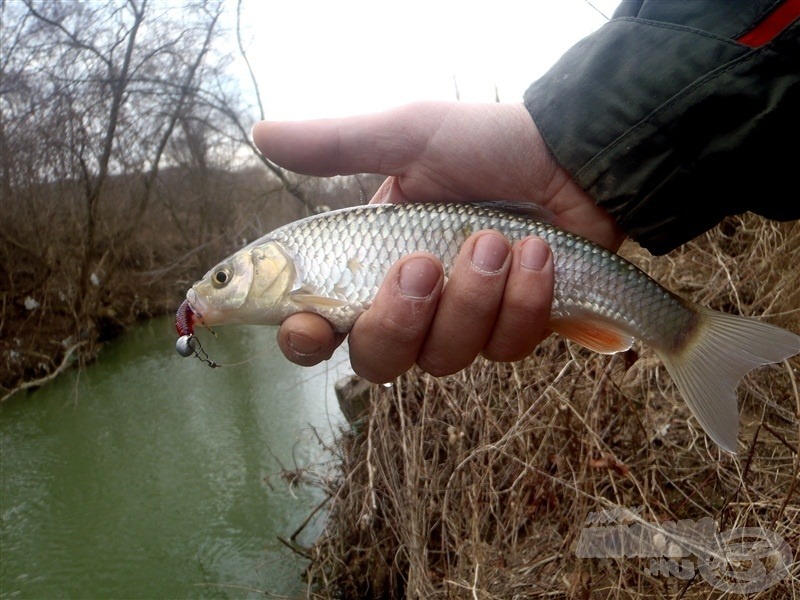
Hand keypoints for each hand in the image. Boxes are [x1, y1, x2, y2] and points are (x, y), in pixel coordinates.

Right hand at [252, 101, 623, 381]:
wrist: (577, 157)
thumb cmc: (488, 144)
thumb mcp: (408, 137)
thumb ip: (335, 145)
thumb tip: (260, 133)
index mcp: (373, 265)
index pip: (320, 323)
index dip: (306, 337)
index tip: (311, 324)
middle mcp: (413, 306)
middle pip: (378, 361)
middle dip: (398, 320)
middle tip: (423, 266)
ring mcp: (465, 325)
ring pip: (445, 358)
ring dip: (472, 298)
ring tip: (499, 240)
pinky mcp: (517, 331)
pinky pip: (506, 346)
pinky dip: (523, 299)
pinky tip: (538, 253)